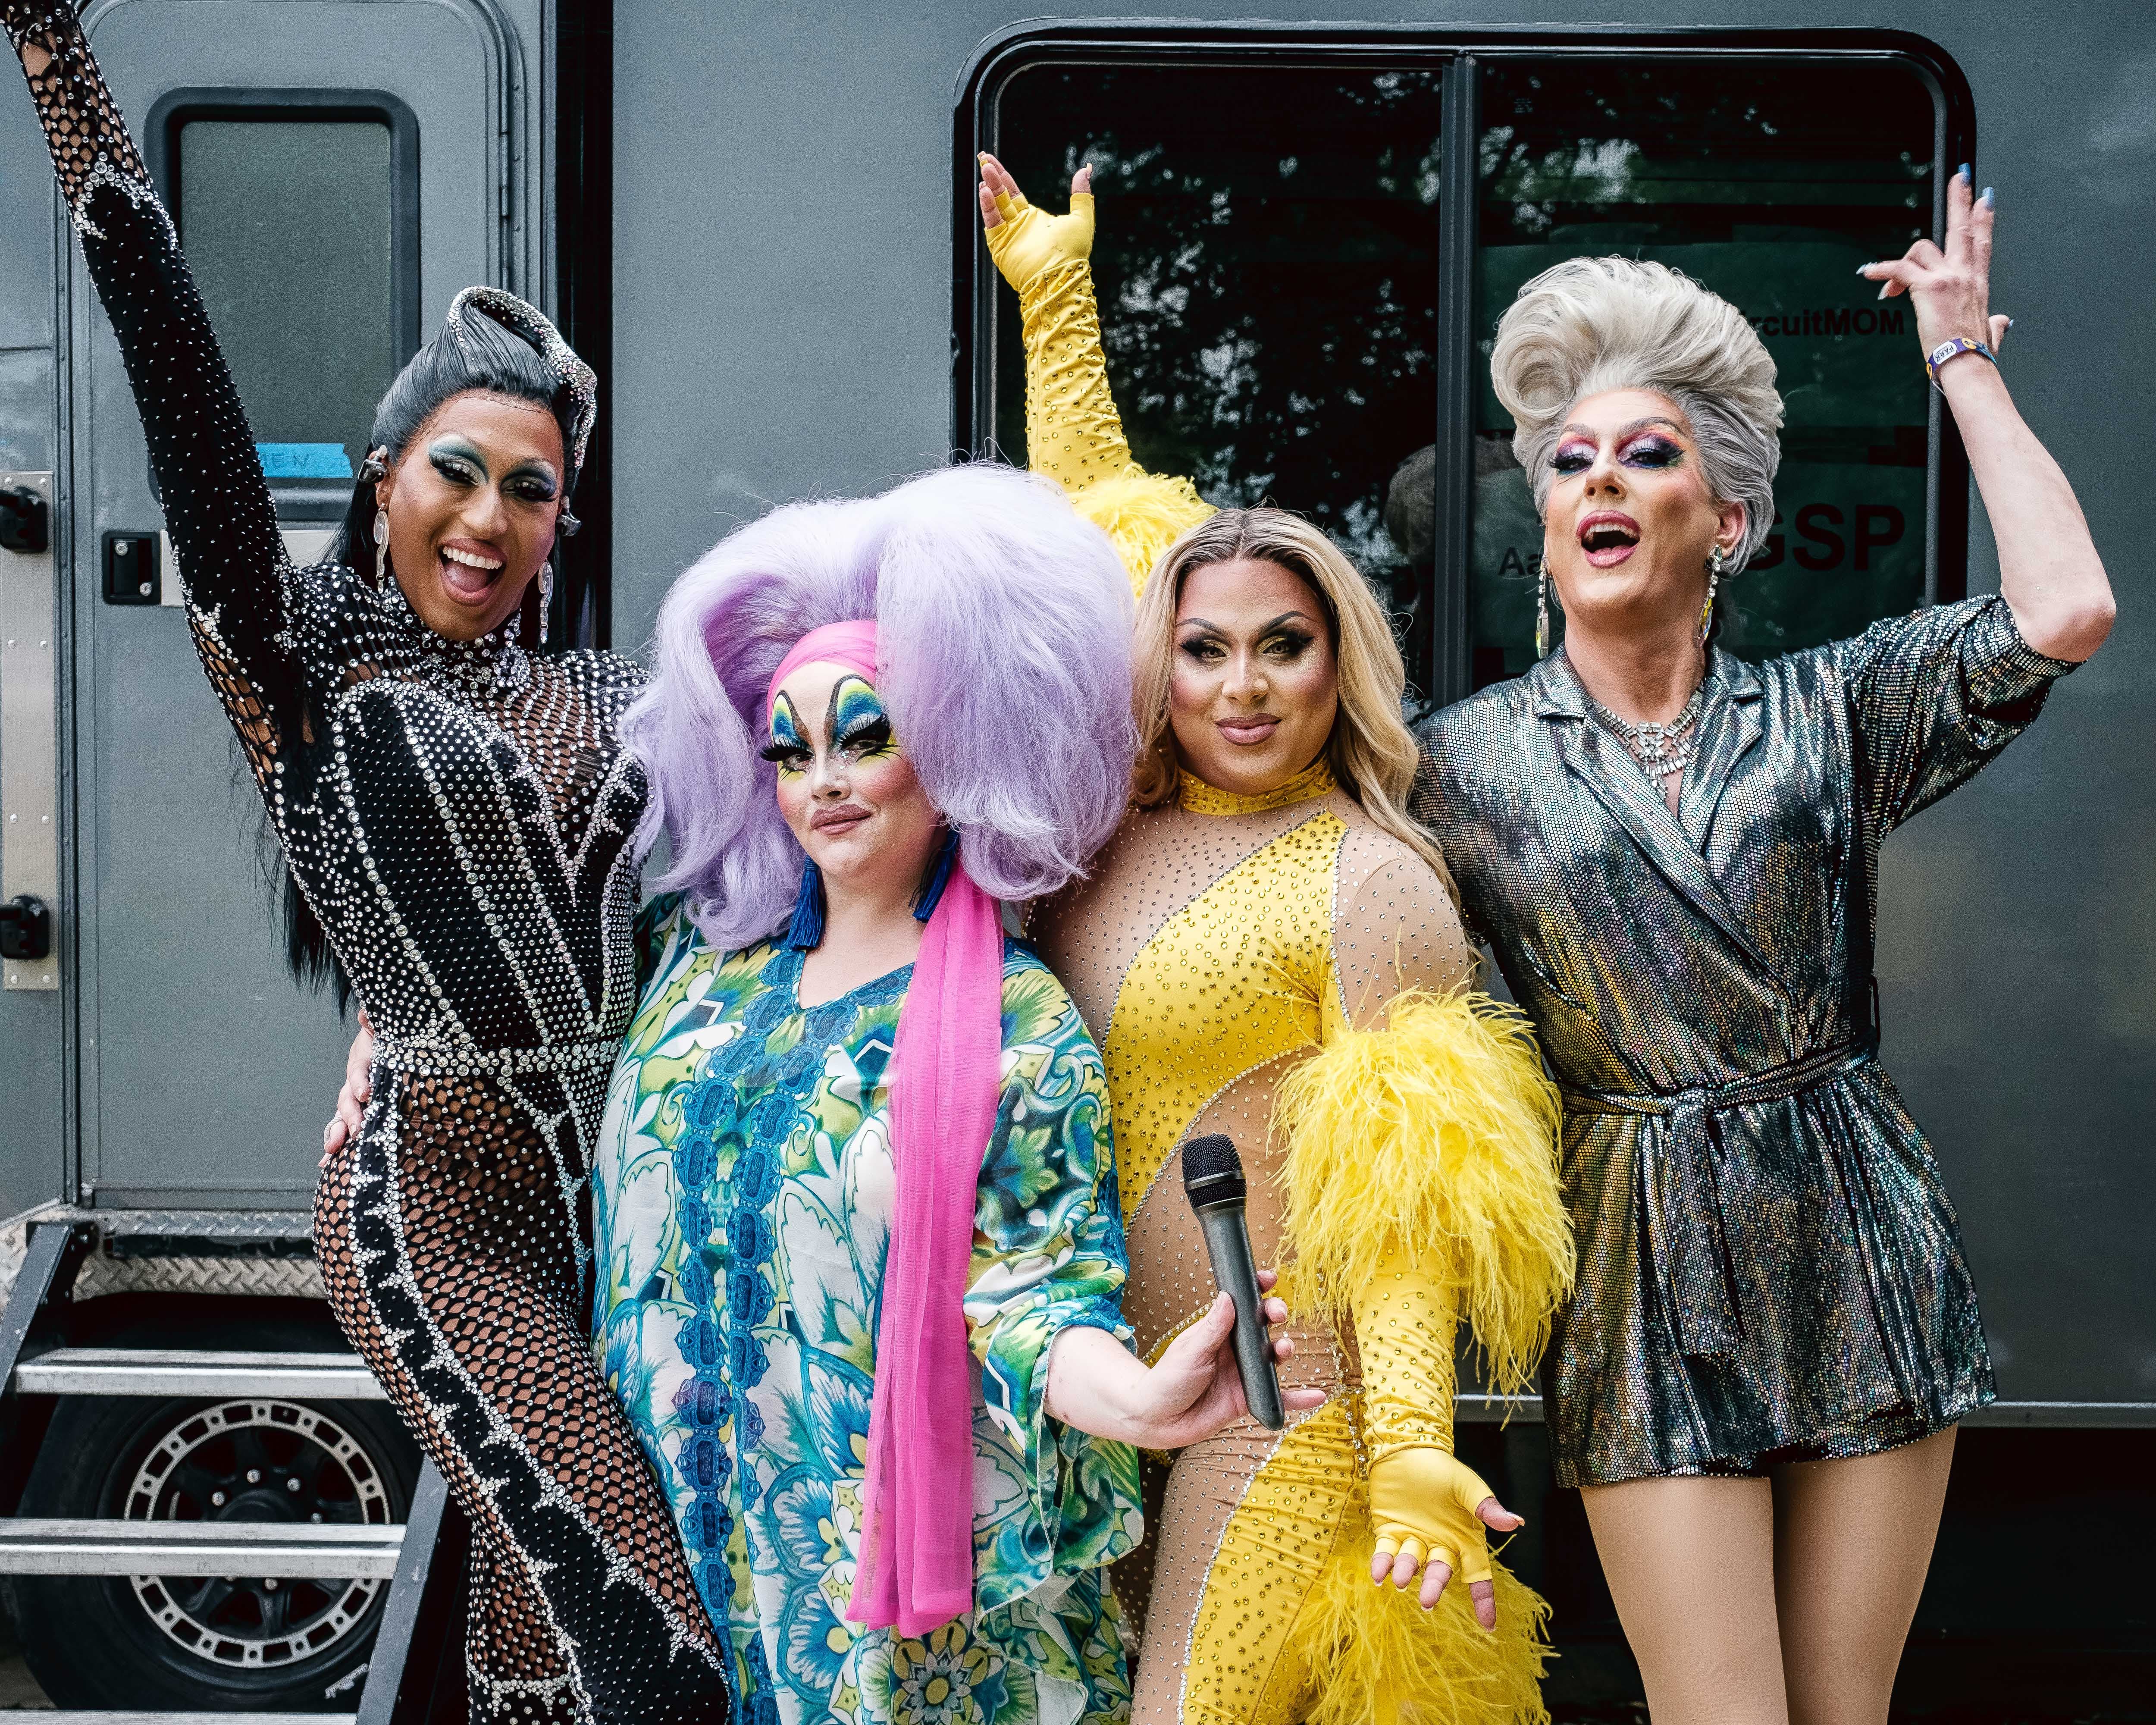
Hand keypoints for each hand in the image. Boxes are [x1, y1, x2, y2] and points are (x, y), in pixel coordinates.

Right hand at [320, 1010, 374, 1166]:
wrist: (386, 1048)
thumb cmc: (388, 1043)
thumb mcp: (384, 1031)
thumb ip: (375, 1024)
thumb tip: (367, 1013)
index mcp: (363, 1064)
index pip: (359, 1073)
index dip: (360, 1082)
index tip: (365, 1093)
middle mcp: (354, 1084)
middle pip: (346, 1101)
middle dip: (348, 1118)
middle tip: (352, 1132)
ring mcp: (352, 1101)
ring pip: (340, 1118)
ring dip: (336, 1134)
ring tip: (332, 1151)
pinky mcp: (356, 1114)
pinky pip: (343, 1130)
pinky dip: (334, 1147)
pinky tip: (326, 1165)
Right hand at [977, 152, 1093, 291]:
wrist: (1061, 278)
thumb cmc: (1073, 253)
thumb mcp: (1081, 219)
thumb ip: (1081, 194)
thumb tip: (1084, 170)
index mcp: (1034, 219)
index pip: (1013, 192)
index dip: (1003, 176)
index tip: (992, 160)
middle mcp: (1019, 226)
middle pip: (1001, 195)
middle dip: (993, 177)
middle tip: (984, 158)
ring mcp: (1008, 236)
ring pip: (995, 206)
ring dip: (989, 188)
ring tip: (985, 170)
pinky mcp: (1001, 246)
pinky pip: (992, 223)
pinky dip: (988, 207)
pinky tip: (985, 191)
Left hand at [1042, 1271, 1324, 1450]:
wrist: (1157, 1419)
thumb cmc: (1167, 1379)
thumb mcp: (1190, 1350)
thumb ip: (1213, 1328)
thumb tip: (1227, 1297)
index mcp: (1219, 1331)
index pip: (1242, 1305)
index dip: (1257, 1290)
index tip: (1268, 1278)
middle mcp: (1235, 1350)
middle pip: (1263, 1327)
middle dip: (1274, 1315)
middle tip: (1277, 1313)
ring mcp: (1244, 1374)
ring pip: (1273, 1358)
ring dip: (1285, 1350)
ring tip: (1285, 1349)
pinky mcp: (1248, 1399)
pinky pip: (1277, 1398)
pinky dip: (1297, 1398)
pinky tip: (1315, 1396)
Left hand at [1367, 1446, 1523, 1628]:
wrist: (1406, 1448)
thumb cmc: (1442, 1469)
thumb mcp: (1467, 1487)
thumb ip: (1486, 1507)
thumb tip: (1517, 1523)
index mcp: (1464, 1538)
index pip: (1477, 1574)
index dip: (1483, 1599)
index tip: (1489, 1626)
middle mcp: (1440, 1545)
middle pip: (1440, 1573)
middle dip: (1435, 1586)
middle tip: (1427, 1601)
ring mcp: (1414, 1540)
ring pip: (1412, 1563)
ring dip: (1407, 1571)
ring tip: (1401, 1578)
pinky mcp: (1389, 1532)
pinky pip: (1386, 1554)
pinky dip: (1382, 1564)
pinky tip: (1378, 1573)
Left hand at [1859, 166, 2010, 363]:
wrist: (1967, 365)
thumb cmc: (1976, 354)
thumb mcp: (1991, 333)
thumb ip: (1996, 325)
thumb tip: (2003, 323)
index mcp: (1978, 284)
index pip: (1982, 242)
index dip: (1983, 217)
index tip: (1984, 197)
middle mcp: (1965, 275)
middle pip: (1962, 228)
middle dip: (1960, 199)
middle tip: (1960, 177)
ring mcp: (1948, 278)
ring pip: (1922, 248)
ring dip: (1901, 262)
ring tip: (1890, 285)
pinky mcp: (1928, 287)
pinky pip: (1900, 268)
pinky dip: (1882, 269)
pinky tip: (1870, 272)